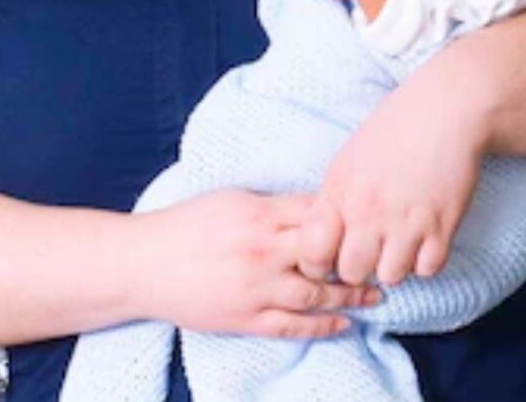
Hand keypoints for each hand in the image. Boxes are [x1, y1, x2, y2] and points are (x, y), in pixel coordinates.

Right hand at [136, 189, 380, 337]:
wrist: (140, 265)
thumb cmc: (185, 226)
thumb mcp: (230, 201)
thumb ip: (273, 205)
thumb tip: (316, 207)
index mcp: (259, 214)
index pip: (319, 213)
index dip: (349, 218)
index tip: (370, 221)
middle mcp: (262, 251)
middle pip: (326, 254)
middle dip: (358, 257)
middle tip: (385, 259)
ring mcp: (254, 289)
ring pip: (317, 295)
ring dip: (351, 295)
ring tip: (376, 293)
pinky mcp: (243, 319)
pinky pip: (292, 326)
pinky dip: (323, 326)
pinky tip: (345, 323)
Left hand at [312, 78, 484, 286]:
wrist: (444, 111)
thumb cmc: (394, 131)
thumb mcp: (347, 161)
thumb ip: (333, 202)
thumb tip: (321, 241)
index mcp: (340, 193)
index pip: (312, 253)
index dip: (318, 263)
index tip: (331, 256)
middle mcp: (370, 211)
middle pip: (352, 272)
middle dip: (360, 268)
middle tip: (371, 251)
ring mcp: (407, 221)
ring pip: (391, 276)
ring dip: (395, 265)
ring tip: (400, 244)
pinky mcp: (442, 225)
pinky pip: (428, 269)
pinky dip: (426, 261)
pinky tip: (424, 240)